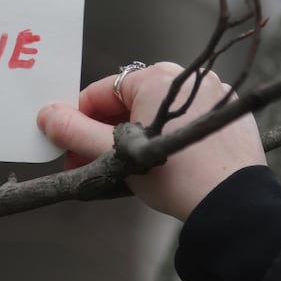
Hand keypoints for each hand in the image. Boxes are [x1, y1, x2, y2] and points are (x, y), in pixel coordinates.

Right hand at [37, 62, 266, 220]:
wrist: (233, 204)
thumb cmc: (174, 175)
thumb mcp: (113, 153)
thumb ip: (74, 132)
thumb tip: (46, 116)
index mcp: (154, 77)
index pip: (99, 92)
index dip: (78, 121)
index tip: (70, 147)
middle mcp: (184, 76)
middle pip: (127, 102)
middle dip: (104, 132)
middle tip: (93, 162)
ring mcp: (211, 93)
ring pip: (155, 111)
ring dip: (134, 133)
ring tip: (128, 166)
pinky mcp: (229, 114)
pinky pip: (184, 118)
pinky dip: (167, 134)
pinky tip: (164, 161)